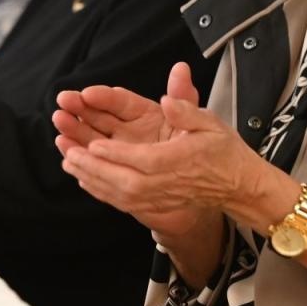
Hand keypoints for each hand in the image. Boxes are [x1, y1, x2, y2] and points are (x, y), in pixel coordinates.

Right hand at [53, 61, 198, 154]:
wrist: (200, 184)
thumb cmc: (197, 149)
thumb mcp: (196, 121)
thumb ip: (183, 98)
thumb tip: (181, 69)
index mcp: (143, 113)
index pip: (119, 101)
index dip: (103, 96)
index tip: (88, 93)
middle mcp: (126, 129)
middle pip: (98, 115)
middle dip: (79, 108)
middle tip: (64, 101)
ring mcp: (117, 149)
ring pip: (90, 137)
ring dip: (74, 130)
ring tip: (59, 123)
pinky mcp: (113, 168)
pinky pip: (93, 162)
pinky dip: (79, 156)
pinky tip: (66, 150)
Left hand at [56, 64, 208, 237]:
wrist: (238, 186)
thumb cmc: (224, 151)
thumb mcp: (210, 122)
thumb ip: (187, 110)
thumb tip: (167, 100)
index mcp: (180, 160)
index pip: (143, 160)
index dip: (115, 154)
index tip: (93, 144)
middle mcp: (167, 183)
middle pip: (125, 181)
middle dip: (95, 168)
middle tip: (70, 153)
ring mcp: (160, 198)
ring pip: (120, 194)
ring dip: (92, 180)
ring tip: (69, 163)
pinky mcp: (156, 205)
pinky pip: (123, 203)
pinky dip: (101, 192)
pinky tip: (85, 181)